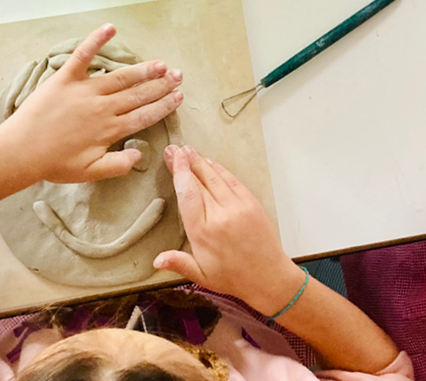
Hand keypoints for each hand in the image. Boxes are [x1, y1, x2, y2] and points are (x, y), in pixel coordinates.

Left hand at [0, 24, 183, 183]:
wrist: (21, 151)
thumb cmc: (53, 164)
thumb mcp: (90, 172)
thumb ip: (118, 165)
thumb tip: (140, 154)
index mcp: (110, 129)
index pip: (144, 115)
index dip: (164, 106)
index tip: (178, 98)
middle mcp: (102, 106)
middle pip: (138, 94)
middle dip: (161, 85)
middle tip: (178, 76)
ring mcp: (85, 90)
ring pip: (121, 77)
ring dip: (143, 69)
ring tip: (161, 64)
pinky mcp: (65, 78)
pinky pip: (83, 55)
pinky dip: (96, 40)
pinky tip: (110, 27)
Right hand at [153, 145, 305, 315]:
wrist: (268, 278)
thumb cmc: (233, 277)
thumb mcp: (201, 275)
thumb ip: (178, 263)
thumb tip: (156, 260)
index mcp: (203, 233)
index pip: (187, 195)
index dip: (180, 173)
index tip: (173, 158)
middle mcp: (220, 216)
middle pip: (199, 182)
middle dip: (185, 162)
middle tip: (174, 148)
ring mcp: (238, 208)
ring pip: (215, 177)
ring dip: (201, 162)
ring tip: (188, 150)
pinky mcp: (251, 204)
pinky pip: (233, 181)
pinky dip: (220, 169)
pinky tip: (209, 162)